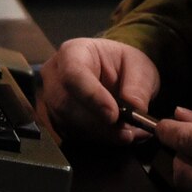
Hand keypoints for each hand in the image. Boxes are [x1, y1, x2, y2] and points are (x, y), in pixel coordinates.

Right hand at [37, 38, 160, 145]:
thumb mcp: (139, 66)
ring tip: (128, 133)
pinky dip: (98, 139)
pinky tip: (118, 136)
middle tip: (126, 131)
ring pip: (69, 124)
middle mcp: (55, 75)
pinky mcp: (57, 121)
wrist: (115, 75)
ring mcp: (52, 100)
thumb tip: (134, 109)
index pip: (73, 74)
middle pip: (66, 104)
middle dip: (98, 122)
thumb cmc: (123, 64)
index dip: (92, 96)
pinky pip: (73, 136)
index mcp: (72, 52)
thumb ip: (138, 86)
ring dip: (101, 134)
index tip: (113, 114)